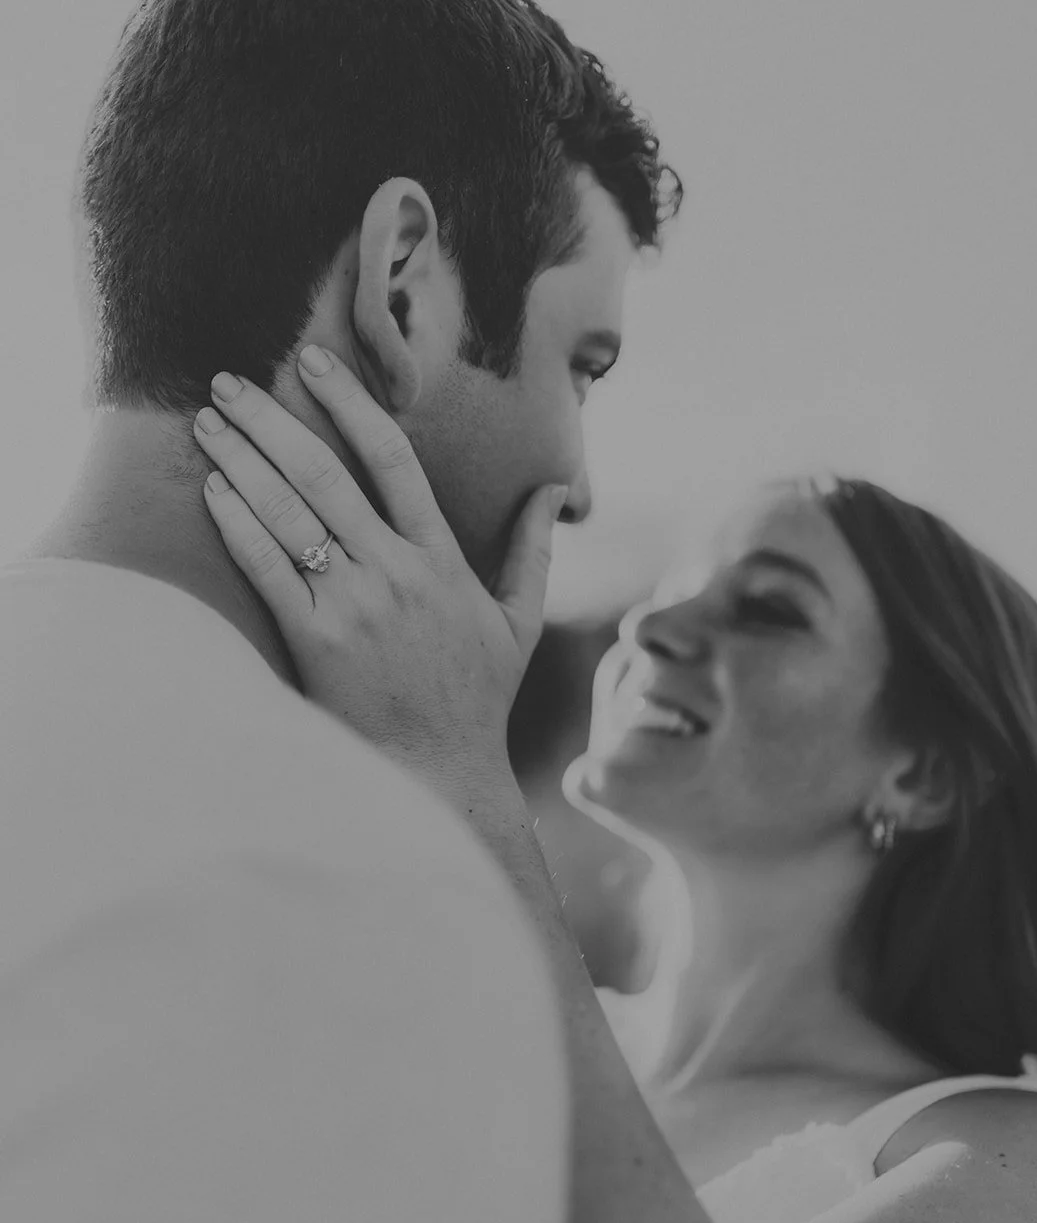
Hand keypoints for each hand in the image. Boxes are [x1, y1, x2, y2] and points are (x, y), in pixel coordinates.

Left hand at [194, 348, 567, 788]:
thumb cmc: (477, 700)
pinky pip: (269, 570)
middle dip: (272, 420)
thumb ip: (533, 551)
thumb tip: (555, 492)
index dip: (351, 404)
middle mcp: (397, 572)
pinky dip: (239, 526)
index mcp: (442, 559)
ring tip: (207, 423)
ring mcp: (354, 605)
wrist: (439, 772)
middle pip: (326, 473)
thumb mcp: (519, 622)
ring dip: (243, 460)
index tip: (315, 363)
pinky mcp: (316, 641)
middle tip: (228, 382)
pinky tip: (213, 492)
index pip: (393, 459)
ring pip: (291, 513)